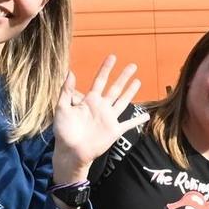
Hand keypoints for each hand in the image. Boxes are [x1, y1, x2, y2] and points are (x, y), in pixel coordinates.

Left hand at [51, 56, 144, 183]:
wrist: (70, 151)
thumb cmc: (63, 131)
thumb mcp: (62, 108)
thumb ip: (66, 90)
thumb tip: (70, 72)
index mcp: (89, 100)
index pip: (100, 80)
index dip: (106, 69)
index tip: (113, 57)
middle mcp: (101, 107)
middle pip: (115, 88)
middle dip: (124, 76)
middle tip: (133, 65)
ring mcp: (109, 118)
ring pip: (123, 101)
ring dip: (131, 92)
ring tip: (138, 81)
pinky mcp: (114, 131)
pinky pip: (128, 124)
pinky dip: (137, 120)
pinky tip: (146, 116)